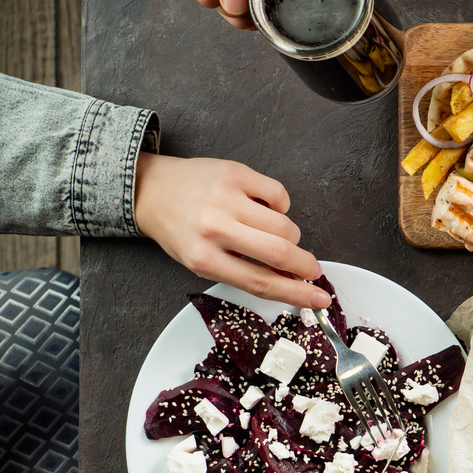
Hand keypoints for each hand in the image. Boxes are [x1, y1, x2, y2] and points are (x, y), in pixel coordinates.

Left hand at [134, 153, 329, 308]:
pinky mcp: (234, 174)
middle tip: (311, 268)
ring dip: (290, 235)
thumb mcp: (203, 262)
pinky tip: (265, 207)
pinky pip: (279, 194)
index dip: (296, 293)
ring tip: (274, 233)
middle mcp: (214, 228)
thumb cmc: (180, 231)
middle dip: (306, 264)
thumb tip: (289, 280)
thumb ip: (243, 272)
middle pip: (278, 252)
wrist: (152, 190)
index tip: (320, 298)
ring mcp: (225, 198)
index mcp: (204, 258)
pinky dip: (280, 205)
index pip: (260, 282)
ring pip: (284, 224)